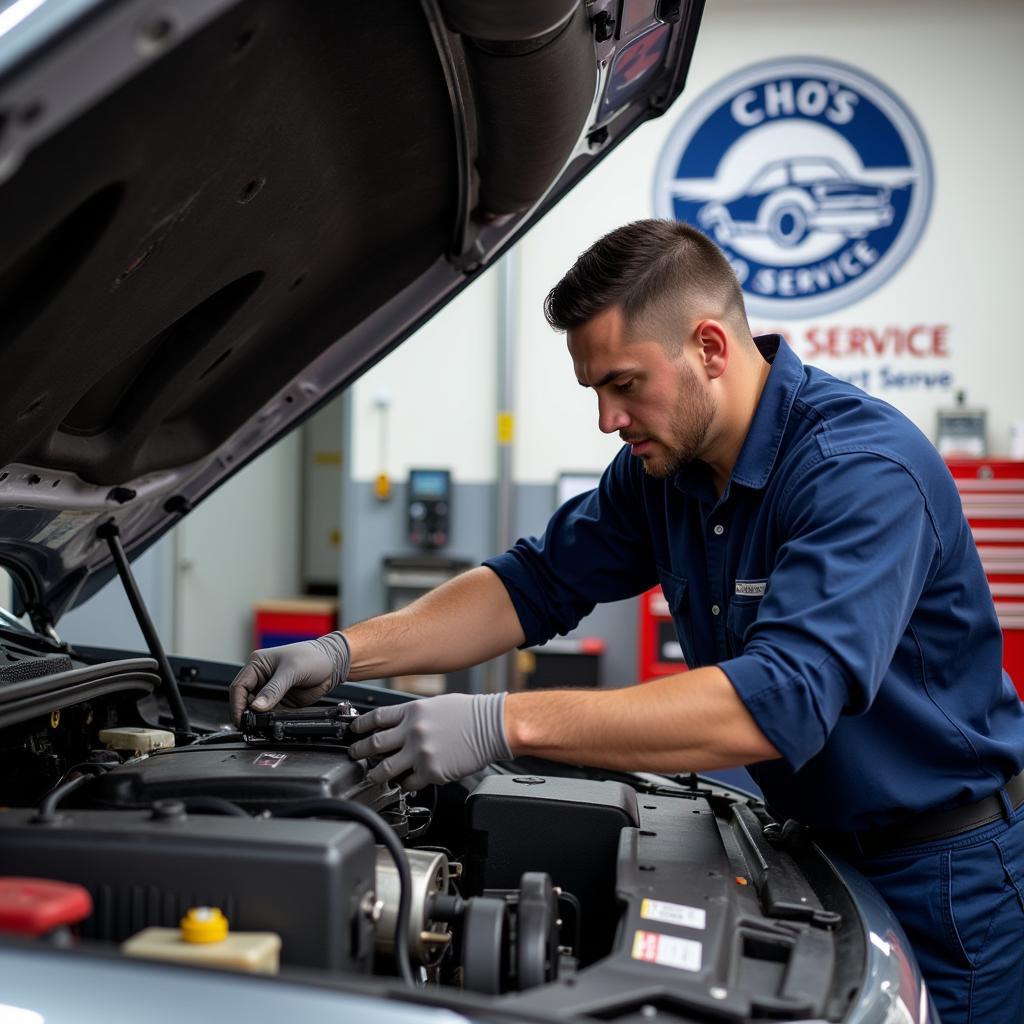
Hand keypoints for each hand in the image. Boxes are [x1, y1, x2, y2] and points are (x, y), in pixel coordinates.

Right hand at [228, 632, 350, 724]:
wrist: (334, 663)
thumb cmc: (313, 657)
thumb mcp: (292, 671)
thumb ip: (274, 689)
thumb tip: (257, 707)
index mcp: (258, 664)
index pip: (239, 687)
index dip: (237, 704)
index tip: (241, 719)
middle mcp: (261, 677)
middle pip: (244, 699)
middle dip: (244, 713)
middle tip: (249, 727)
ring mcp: (270, 690)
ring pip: (255, 709)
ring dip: (256, 719)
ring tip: (258, 728)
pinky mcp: (281, 701)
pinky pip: (269, 713)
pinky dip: (267, 721)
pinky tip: (269, 726)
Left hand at [347, 693, 511, 790]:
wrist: (492, 726)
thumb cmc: (469, 713)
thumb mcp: (436, 705)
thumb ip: (414, 716)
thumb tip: (398, 726)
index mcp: (412, 711)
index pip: (376, 718)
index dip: (361, 726)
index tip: (354, 731)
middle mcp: (412, 731)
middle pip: (374, 744)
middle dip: (360, 751)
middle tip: (355, 754)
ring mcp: (420, 753)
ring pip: (385, 768)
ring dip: (375, 774)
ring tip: (372, 775)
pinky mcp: (431, 772)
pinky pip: (409, 783)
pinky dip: (405, 784)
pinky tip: (404, 783)